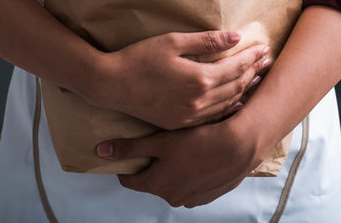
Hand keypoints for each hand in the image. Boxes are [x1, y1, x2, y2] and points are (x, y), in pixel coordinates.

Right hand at [85, 31, 269, 129]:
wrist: (112, 84)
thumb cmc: (139, 58)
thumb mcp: (172, 42)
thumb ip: (206, 41)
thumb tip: (236, 37)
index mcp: (200, 78)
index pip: (236, 67)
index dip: (252, 57)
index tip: (265, 48)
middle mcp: (200, 101)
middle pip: (236, 86)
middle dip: (254, 72)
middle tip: (268, 61)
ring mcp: (191, 115)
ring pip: (228, 104)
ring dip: (245, 90)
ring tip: (257, 79)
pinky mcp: (180, 123)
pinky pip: (213, 117)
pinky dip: (229, 108)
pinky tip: (236, 103)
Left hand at [96, 114, 261, 207]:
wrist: (239, 147)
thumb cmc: (198, 141)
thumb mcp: (159, 141)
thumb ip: (130, 148)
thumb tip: (101, 151)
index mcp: (156, 185)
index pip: (129, 181)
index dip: (126, 166)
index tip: (128, 154)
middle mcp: (172, 197)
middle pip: (152, 181)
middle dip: (151, 166)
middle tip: (157, 145)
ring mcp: (191, 198)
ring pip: (172, 183)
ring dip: (171, 170)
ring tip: (179, 149)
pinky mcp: (208, 196)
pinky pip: (190, 185)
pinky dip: (189, 174)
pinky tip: (195, 157)